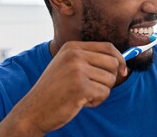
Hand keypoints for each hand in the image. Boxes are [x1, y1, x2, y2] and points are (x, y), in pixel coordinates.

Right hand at [0, 41, 126, 135]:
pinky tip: (81, 102)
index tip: (123, 71)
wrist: (33, 110)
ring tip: (82, 95)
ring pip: (110, 80)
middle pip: (113, 62)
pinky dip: (96, 101)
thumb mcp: (69, 67)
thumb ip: (91, 61)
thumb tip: (123, 64)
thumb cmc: (55, 91)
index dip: (120, 59)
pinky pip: (104, 93)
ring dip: (100, 92)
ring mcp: (77, 70)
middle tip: (95, 88)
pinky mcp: (80, 87)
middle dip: (110, 78)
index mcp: (72, 47)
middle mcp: (74, 55)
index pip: (108, 47)